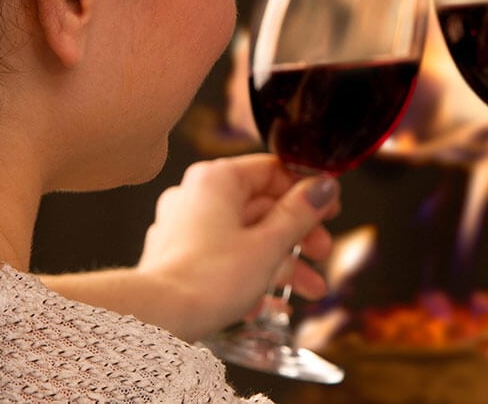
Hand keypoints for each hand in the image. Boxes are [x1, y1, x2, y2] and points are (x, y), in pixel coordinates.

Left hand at [43, 153, 337, 340]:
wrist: (158, 317)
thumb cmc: (208, 278)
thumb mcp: (269, 244)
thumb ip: (300, 213)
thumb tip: (324, 187)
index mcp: (216, 180)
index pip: (272, 170)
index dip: (306, 190)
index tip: (329, 208)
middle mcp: (195, 196)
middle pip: (261, 207)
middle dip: (298, 237)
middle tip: (321, 251)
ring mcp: (183, 227)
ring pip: (245, 237)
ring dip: (281, 263)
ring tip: (308, 290)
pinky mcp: (177, 257)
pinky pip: (223, 259)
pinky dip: (249, 276)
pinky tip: (271, 305)